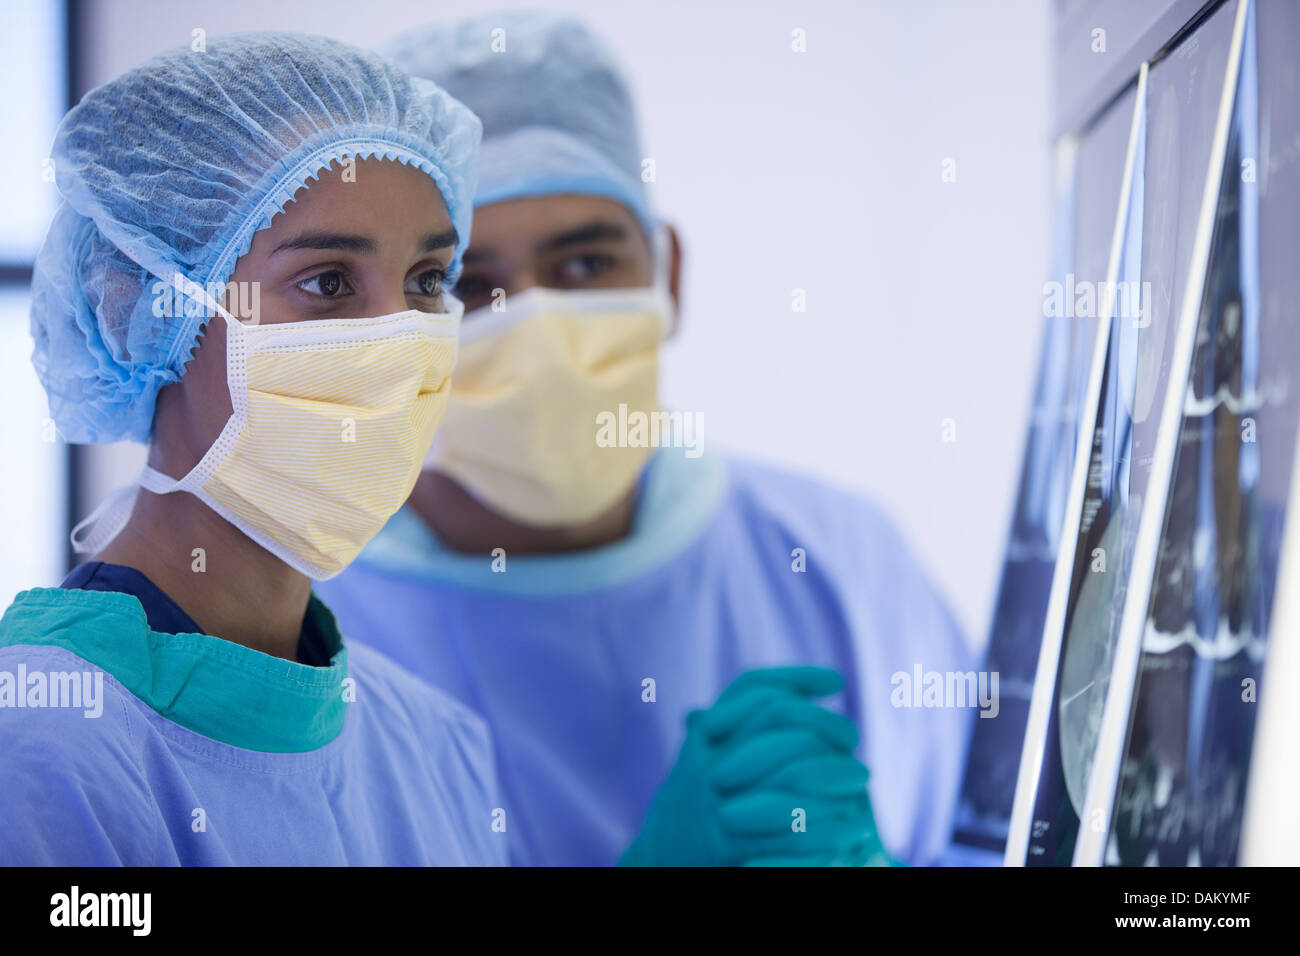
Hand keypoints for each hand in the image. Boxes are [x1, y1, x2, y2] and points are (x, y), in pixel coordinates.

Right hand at [620, 667, 891, 865]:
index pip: (750, 687)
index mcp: (704, 736)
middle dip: (822, 722)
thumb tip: (803, 692)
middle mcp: (706, 761)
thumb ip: (745, 724)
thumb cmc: (698, 800)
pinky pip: (786, 832)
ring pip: (787, 773)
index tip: (836, 681)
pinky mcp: (727, 845)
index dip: (795, 677)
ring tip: (863, 776)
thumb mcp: (710, 754)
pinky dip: (824, 829)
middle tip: (853, 735)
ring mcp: (715, 802)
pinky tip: (852, 826)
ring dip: (833, 773)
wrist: (664, 856)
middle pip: (774, 718)